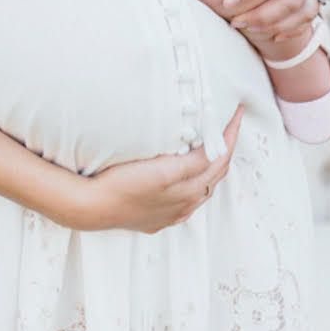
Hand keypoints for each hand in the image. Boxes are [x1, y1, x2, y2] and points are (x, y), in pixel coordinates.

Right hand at [72, 105, 243, 232]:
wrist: (92, 207)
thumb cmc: (124, 185)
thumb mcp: (163, 170)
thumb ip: (193, 164)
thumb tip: (216, 153)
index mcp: (190, 192)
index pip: (220, 159)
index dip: (231, 135)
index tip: (237, 113)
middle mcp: (185, 205)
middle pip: (214, 174)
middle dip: (223, 149)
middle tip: (226, 126)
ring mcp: (170, 213)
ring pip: (200, 187)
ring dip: (208, 167)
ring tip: (208, 146)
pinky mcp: (155, 217)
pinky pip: (182, 198)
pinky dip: (191, 182)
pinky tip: (182, 176)